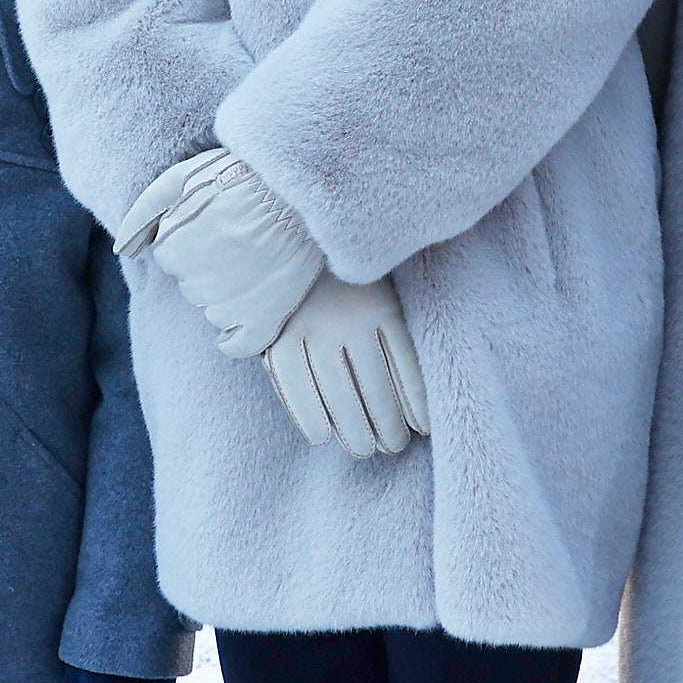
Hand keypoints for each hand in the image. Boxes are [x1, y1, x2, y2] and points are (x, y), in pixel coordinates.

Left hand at [118, 147, 325, 356]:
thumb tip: (124, 251)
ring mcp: (231, 306)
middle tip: (241, 240)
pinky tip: (251, 312)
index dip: (193, 240)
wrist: (300, 190)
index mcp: (174, 251)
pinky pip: (237, 345)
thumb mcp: (182, 177)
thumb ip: (144, 213)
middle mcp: (197, 284)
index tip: (218, 224)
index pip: (170, 258)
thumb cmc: (242, 178)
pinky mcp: (264, 319)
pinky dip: (239, 334)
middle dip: (209, 266)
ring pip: (213, 311)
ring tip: (257, 260)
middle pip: (191, 285)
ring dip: (228, 292)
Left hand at [264, 270, 428, 456]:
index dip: (308, 413)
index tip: (322, 438)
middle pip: (339, 390)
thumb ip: (271, 347)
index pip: (294, 380)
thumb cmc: (299, 285)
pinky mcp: (390, 308)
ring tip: (394, 444)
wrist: (326, 232)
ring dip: (388, 420)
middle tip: (367, 451)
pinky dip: (415, 395)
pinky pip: (404, 360)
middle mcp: (321, 322)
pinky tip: (421, 420)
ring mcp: (358, 315)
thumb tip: (261, 370)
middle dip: (356, 429)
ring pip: (374, 381)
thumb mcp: (274, 313)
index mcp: (285, 326)